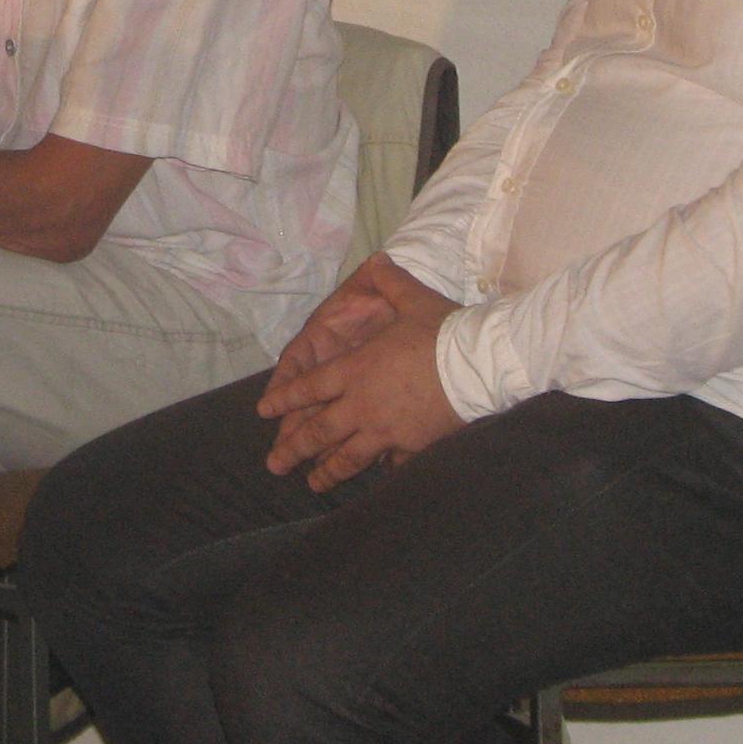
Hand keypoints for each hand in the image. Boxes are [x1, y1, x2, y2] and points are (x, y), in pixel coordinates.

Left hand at [257, 271, 464, 490]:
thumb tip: (379, 259)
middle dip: (293, 448)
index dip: (284, 400)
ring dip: (327, 471)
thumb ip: (390, 282)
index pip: (309, 388)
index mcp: (355, 369)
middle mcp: (362, 404)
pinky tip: (373, 476)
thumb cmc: (441, 330)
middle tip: (274, 466)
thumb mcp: (411, 299)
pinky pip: (389, 462)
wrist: (478, 365)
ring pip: (347, 456)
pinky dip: (379, 470)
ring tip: (312, 484)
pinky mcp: (412, 446)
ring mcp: (385, 430)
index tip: (264, 411)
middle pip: (319, 431)